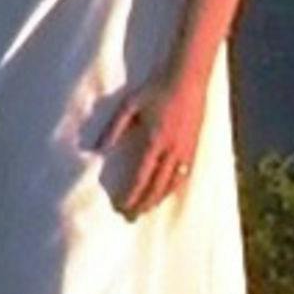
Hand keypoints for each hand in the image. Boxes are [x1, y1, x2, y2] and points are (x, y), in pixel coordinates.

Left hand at [102, 71, 212, 218]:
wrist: (187, 77)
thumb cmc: (156, 88)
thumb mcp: (129, 104)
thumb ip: (114, 128)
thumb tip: (98, 149)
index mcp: (155, 140)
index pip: (141, 177)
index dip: (132, 195)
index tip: (122, 207)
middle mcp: (172, 149)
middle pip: (157, 185)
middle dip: (144, 203)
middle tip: (132, 217)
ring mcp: (186, 148)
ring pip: (173, 183)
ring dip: (159, 198)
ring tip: (148, 209)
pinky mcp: (195, 145)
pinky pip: (185, 173)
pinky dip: (175, 187)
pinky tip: (168, 191)